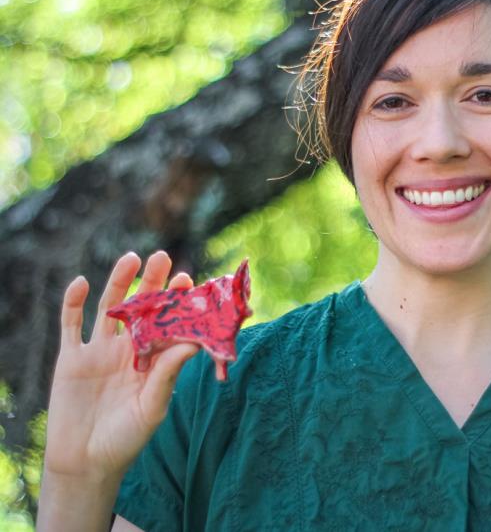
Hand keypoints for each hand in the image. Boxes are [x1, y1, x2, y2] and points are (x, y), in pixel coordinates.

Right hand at [43, 251, 199, 484]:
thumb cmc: (127, 438)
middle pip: (141, 308)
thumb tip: (191, 343)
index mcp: (153, 360)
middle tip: (163, 256)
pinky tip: (82, 282)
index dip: (176, 302)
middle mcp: (128, 350)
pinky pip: (71, 325)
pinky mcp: (71, 358)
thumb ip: (167, 374)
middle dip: (151, 282)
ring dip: (118, 283)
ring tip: (131, 258)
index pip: (167, 323)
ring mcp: (99, 352)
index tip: (188, 279)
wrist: (85, 462)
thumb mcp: (153, 406)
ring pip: (109, 309)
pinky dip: (74, 303)